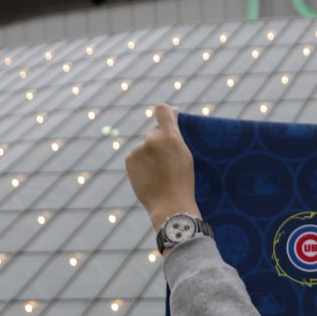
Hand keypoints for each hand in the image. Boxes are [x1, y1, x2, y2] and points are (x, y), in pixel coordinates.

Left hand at [124, 103, 199, 231]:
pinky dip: (142, 163)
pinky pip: (137, 156)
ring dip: (150, 154)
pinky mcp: (129, 159)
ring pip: (145, 146)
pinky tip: (150, 176)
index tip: (170, 117)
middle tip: (168, 157)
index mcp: (171, 136)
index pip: (162, 110)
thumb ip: (176, 135)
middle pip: (154, 131)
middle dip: (160, 139)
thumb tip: (171, 113)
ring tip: (160, 173)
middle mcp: (152, 139)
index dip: (166, 112)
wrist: (170, 205)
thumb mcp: (187, 155)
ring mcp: (139, 149)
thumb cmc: (184, 181)